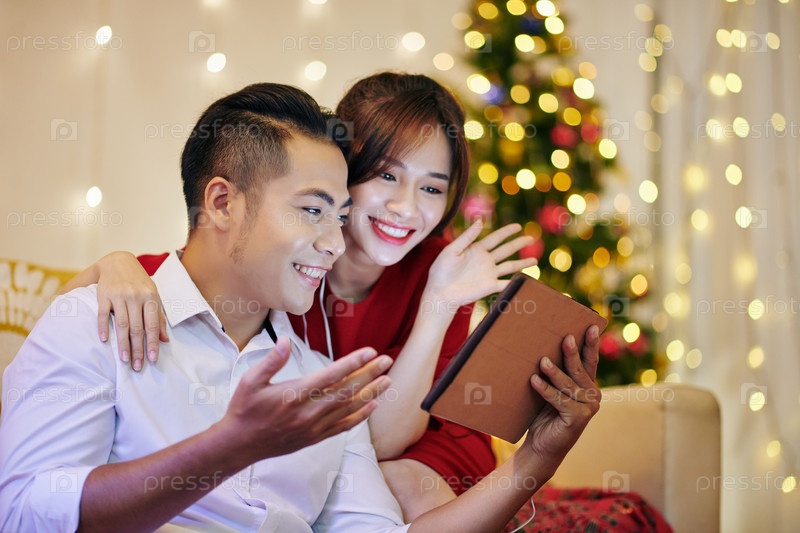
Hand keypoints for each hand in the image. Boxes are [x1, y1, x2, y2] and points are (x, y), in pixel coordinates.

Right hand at [96, 252, 167, 370]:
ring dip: (122, 344)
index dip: (152, 343)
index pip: (152, 325)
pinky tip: (104, 340)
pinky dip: (103, 327)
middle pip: (136, 328)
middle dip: (138, 349)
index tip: (152, 359)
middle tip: (137, 366)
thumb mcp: (153, 296)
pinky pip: (103, 314)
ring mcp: (119, 295)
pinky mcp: (104, 295)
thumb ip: (158, 317)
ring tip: (124, 360)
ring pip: (121, 324)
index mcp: (150, 297)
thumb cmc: (139, 282)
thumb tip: (165, 340)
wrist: (118, 262)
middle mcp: (135, 296)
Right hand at [220, 338, 393, 461]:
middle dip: (370, 374)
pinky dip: (360, 416)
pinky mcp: (315, 437)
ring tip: (388, 380)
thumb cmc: (244, 409)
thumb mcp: (250, 380)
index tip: (370, 352)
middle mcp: (308, 412)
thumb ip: (271, 361)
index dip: (353, 363)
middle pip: (347, 390)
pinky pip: (343, 426)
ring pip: (349, 408)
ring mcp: (314, 427)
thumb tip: (284, 341)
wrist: (239, 445)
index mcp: (294, 394)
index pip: (331, 376)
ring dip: (371, 393)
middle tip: (387, 361)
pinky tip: (372, 406)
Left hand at [424, 221, 537, 311]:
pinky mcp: (489, 287)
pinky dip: (516, 282)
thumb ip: (467, 237)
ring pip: (510, 266)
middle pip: (506, 250)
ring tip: (535, 260)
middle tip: (531, 238)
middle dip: (518, 244)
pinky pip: (506, 283)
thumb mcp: (452, 250)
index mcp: (476, 249)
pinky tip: (526, 280)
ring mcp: (488, 274)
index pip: (495, 238)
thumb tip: (479, 220)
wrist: (440, 292)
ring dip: (522, 263)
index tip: (518, 226)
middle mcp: (485, 260)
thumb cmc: (441, 270)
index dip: (507, 232)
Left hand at [524, 325, 600, 470]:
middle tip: (565, 338)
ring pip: (568, 384)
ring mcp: (588, 408)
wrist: (541, 446)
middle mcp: (593, 395)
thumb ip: (554, 373)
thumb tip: (541, 347)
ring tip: (542, 361)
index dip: (591, 343)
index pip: (590, 360)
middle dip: (572, 353)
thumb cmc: (543, 414)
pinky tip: (534, 380)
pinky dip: (545, 390)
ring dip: (554, 372)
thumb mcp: (550, 390)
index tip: (592, 325)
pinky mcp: (578, 418)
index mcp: (588, 385)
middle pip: (580, 370)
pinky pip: (559, 399)